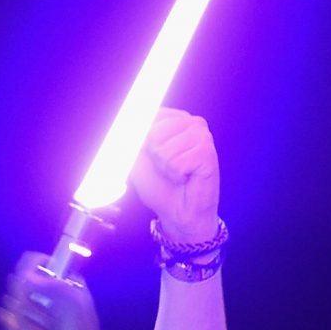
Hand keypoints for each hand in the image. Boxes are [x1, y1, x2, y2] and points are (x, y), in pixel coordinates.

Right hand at [0, 254, 107, 329]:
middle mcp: (40, 289)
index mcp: (57, 278)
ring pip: (10, 305)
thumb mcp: (74, 304)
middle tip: (49, 318)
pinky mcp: (18, 321)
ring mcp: (28, 305)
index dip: (28, 271)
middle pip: (16, 283)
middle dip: (30, 304)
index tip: (30, 285)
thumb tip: (25, 278)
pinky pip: (7, 321)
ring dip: (30, 324)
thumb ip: (52, 287)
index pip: (32, 261)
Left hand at [130, 108, 220, 244]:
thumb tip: (123, 125)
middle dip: (154, 156)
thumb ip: (129, 138)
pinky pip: (176, 163)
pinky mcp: (208, 153)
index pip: (146, 117)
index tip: (151, 157)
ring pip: (164, 149)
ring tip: (177, 173)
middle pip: (154, 132)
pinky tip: (186, 178)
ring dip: (165, 168)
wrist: (178, 212)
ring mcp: (203, 136)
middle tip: (167, 167)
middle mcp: (191, 122)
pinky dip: (176, 175)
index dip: (140, 142)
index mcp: (174, 119)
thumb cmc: (160, 184)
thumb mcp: (136, 157)